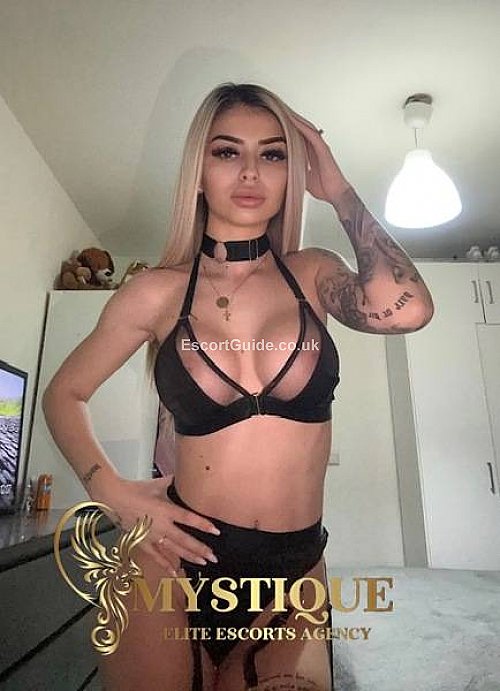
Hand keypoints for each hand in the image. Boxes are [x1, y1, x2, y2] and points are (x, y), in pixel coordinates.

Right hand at [92, 474, 219, 576]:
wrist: (113, 498)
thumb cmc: (135, 489)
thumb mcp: (157, 484)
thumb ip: (173, 483)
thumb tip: (187, 476)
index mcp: (165, 510)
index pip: (188, 518)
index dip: (203, 524)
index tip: (216, 531)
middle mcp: (160, 525)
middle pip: (183, 540)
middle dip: (200, 549)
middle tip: (213, 556)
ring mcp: (151, 536)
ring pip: (173, 550)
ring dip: (189, 557)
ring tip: (203, 562)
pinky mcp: (142, 542)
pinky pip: (156, 556)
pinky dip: (165, 565)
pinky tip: (175, 573)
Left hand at [288, 109, 351, 203]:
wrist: (335, 193)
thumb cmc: (323, 187)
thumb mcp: (303, 177)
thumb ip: (295, 172)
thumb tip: (283, 174)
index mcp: (310, 153)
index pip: (298, 137)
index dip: (288, 129)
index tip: (277, 122)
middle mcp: (315, 148)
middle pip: (302, 130)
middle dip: (291, 120)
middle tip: (279, 111)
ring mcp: (320, 147)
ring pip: (307, 129)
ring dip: (296, 120)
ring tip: (284, 111)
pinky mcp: (323, 149)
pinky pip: (312, 135)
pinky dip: (303, 128)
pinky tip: (295, 121)